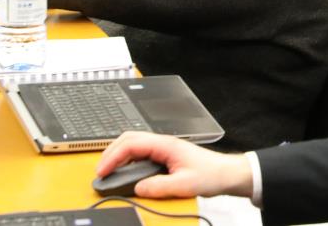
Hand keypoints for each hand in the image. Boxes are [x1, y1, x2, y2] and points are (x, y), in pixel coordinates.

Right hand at [96, 132, 254, 198]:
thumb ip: (160, 187)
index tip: (103, 171)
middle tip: (100, 171)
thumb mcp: (184, 185)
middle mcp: (163, 143)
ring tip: (108, 171)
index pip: (131, 144)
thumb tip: (139, 188)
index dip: (113, 156)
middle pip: (128, 139)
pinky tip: (124, 170)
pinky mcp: (165, 155)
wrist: (226, 173)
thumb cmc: (211, 174)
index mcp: (165, 145)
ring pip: (133, 144)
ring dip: (118, 155)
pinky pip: (140, 152)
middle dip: (110, 153)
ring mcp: (163, 148)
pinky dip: (127, 159)